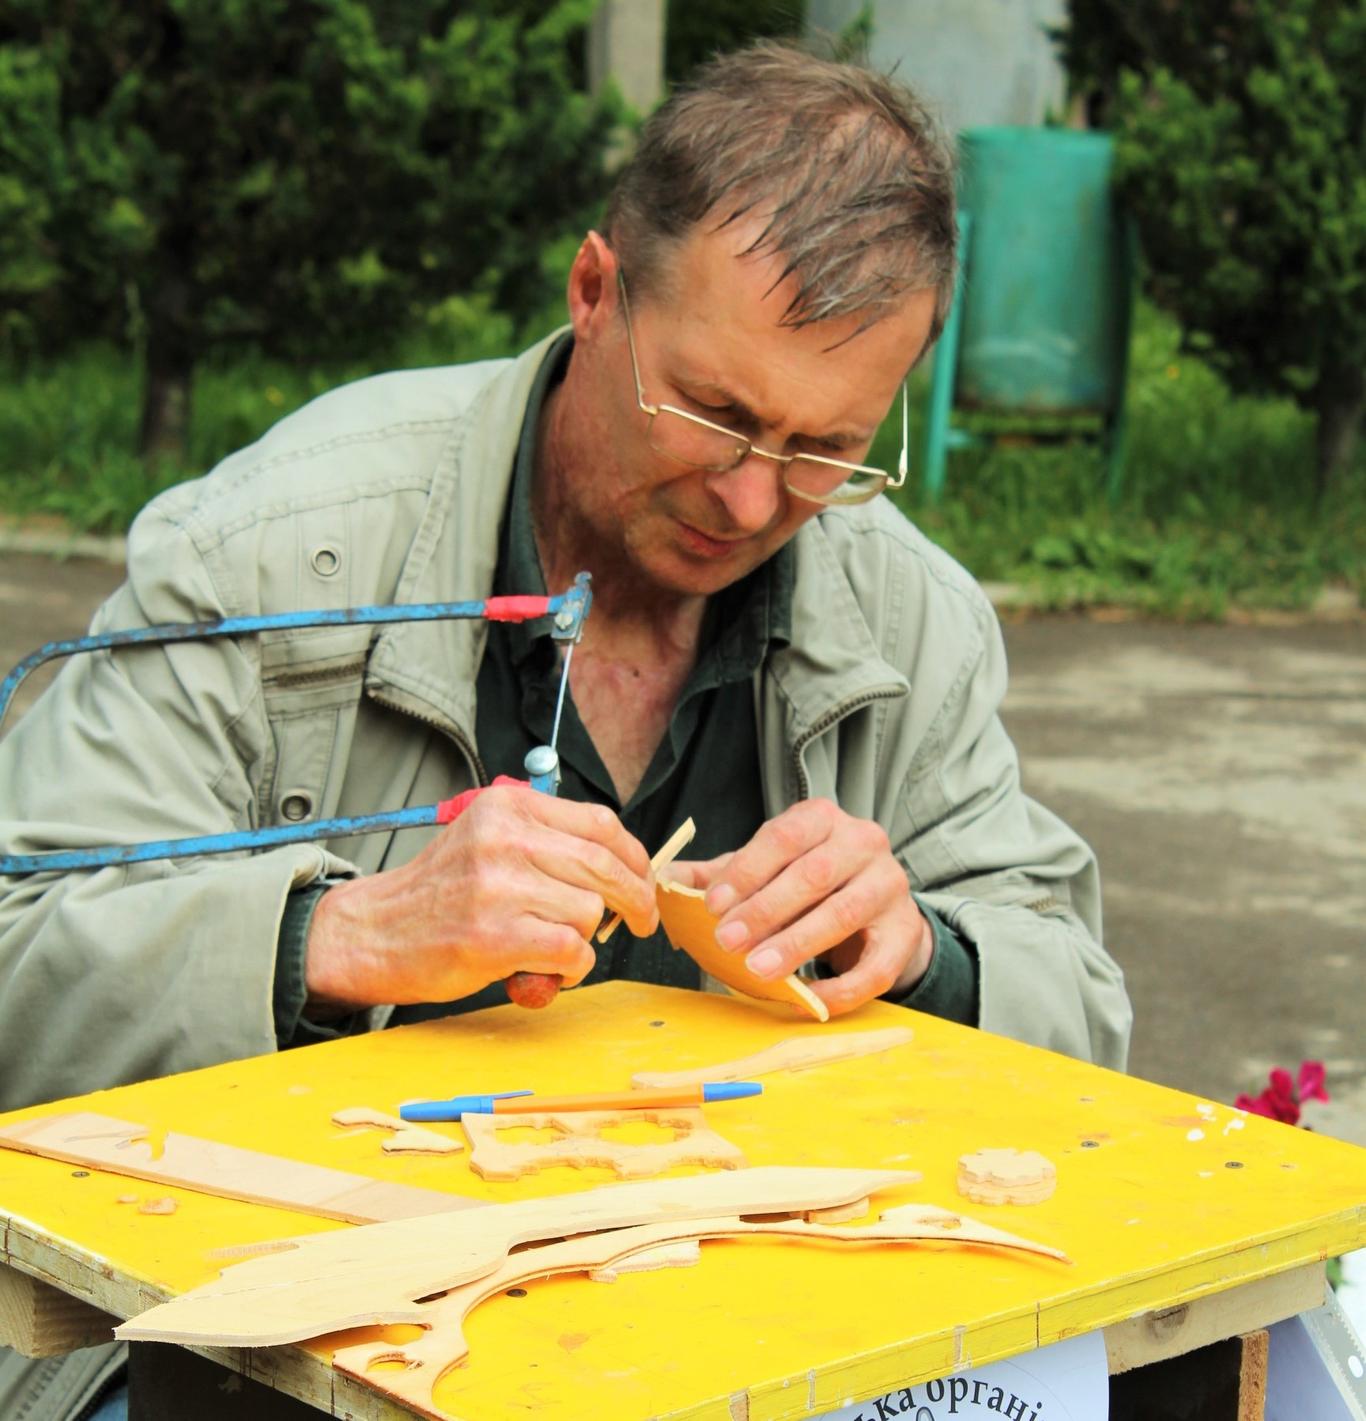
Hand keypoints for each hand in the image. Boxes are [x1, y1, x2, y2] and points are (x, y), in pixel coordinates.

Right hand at [304, 785, 657, 1008]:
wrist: (375, 931)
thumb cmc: (442, 891)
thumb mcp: (489, 838)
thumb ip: (547, 840)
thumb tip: (623, 865)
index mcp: (509, 805)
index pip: (601, 824)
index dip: (635, 858)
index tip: (644, 881)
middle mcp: (506, 838)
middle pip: (606, 867)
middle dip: (636, 900)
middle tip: (640, 921)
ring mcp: (500, 887)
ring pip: (590, 912)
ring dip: (585, 939)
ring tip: (554, 949)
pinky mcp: (495, 936)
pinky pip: (572, 951)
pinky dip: (571, 969)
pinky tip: (546, 971)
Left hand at [692, 800, 932, 1017]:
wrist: (875, 908)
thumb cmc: (808, 884)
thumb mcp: (765, 869)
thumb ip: (718, 874)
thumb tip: (666, 880)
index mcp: (823, 818)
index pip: (783, 837)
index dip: (746, 871)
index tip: (712, 905)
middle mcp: (863, 842)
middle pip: (813, 874)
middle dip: (764, 910)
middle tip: (726, 940)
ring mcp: (890, 885)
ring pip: (844, 913)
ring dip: (797, 943)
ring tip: (758, 968)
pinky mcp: (905, 932)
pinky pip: (876, 965)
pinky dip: (840, 986)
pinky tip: (806, 997)